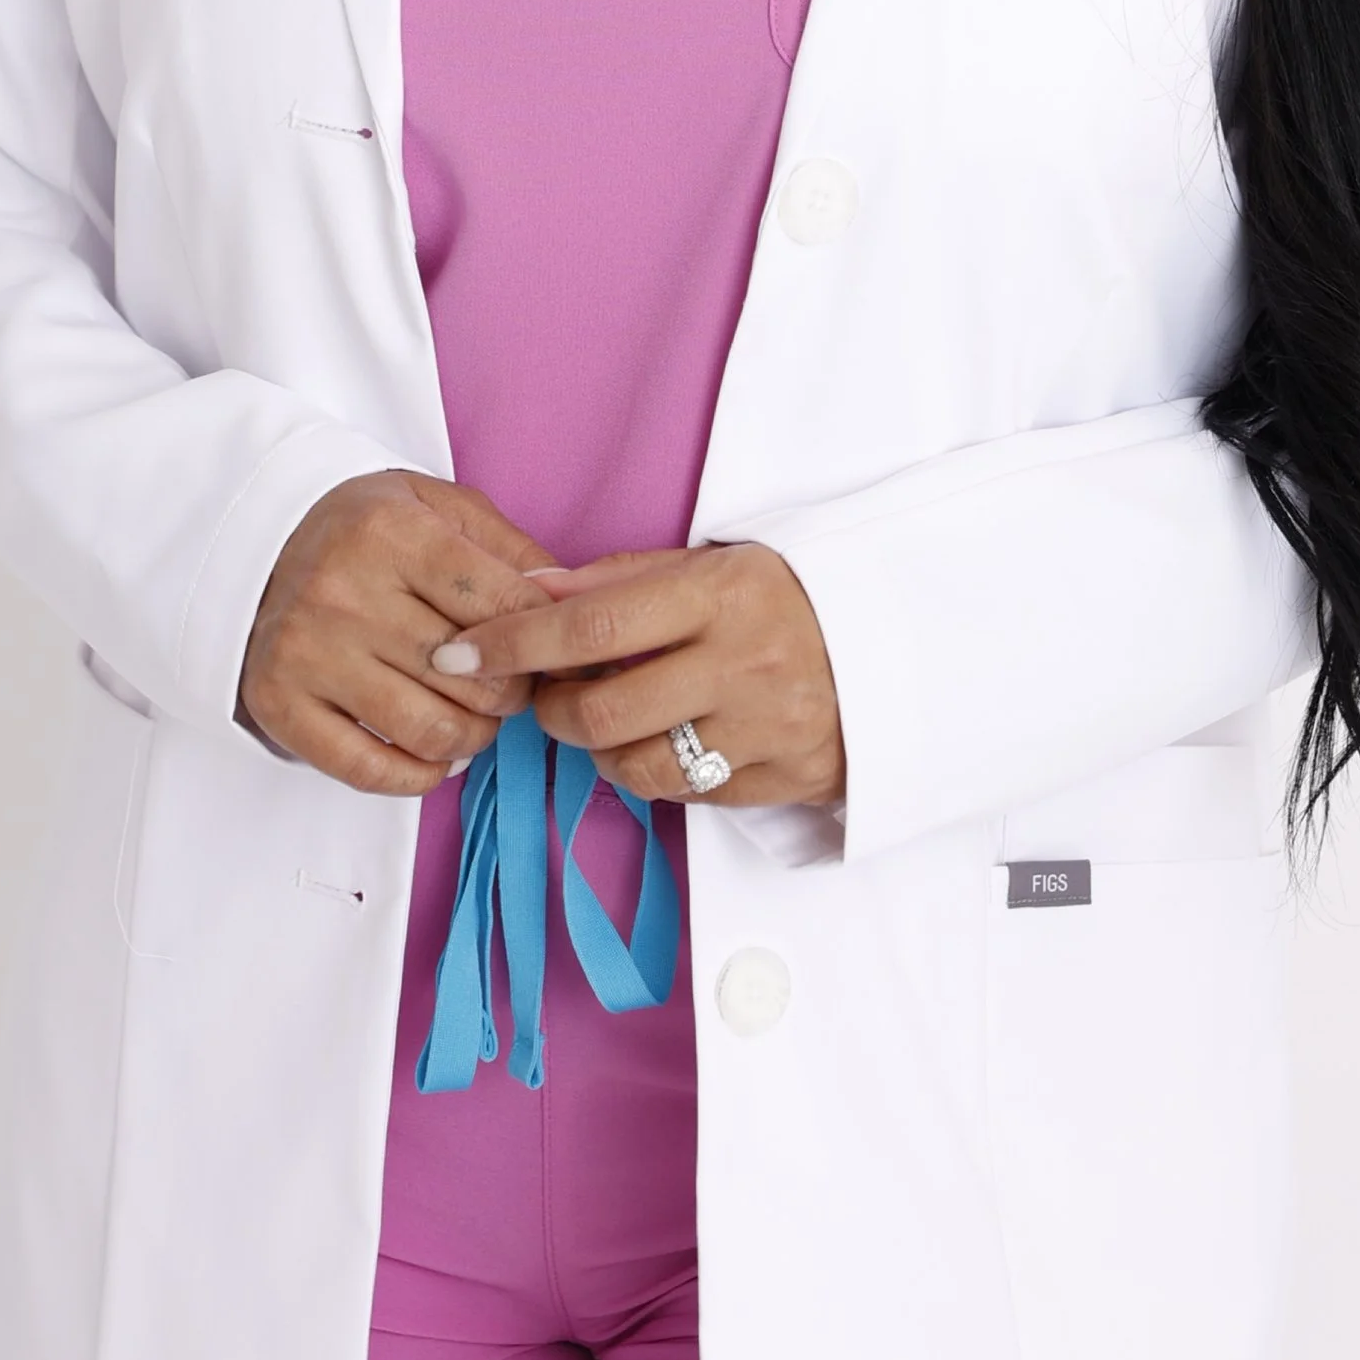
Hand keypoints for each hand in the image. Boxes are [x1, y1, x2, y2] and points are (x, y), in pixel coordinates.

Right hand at [237, 471, 560, 795]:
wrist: (263, 543)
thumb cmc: (372, 530)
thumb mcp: (444, 508)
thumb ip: (513, 552)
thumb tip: (567, 609)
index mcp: (393, 533)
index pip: (504, 609)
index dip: (543, 641)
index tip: (548, 650)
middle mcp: (344, 592)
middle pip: (474, 679)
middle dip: (513, 693)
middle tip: (510, 686)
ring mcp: (308, 653)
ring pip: (431, 731)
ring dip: (473, 737)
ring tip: (474, 716)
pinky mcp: (280, 705)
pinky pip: (371, 772)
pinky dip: (420, 775)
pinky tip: (434, 752)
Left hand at [438, 543, 844, 809]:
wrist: (899, 645)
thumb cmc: (786, 597)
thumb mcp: (712, 564)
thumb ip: (620, 579)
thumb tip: (529, 592)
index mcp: (720, 592)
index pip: (592, 624)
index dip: (515, 642)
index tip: (460, 652)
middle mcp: (743, 662)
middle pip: (604, 710)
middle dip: (553, 710)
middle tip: (547, 696)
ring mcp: (766, 728)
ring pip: (639, 767)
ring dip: (601, 752)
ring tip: (609, 722)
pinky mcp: (785, 779)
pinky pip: (690, 796)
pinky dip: (659, 774)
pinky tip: (667, 741)